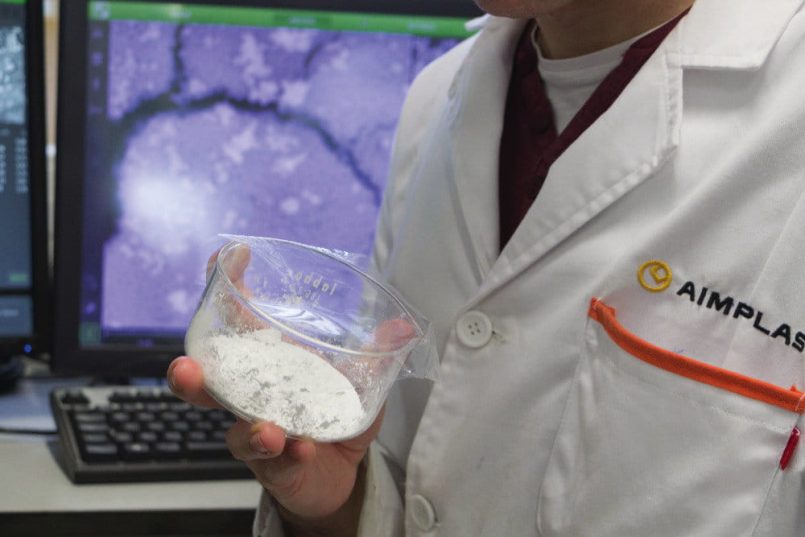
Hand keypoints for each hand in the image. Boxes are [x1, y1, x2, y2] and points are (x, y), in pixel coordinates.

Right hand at [168, 245, 398, 535]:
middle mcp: (253, 398)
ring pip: (236, 432)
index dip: (226, 291)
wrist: (341, 473)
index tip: (229, 257)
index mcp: (267, 365)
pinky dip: (290, 455)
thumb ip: (376, 353)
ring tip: (267, 429)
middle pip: (208, 385)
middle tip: (186, 368)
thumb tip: (402, 325)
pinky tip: (302, 449)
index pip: (236, 324)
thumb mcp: (358, 381)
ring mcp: (259, 434)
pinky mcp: (275, 468)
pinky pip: (276, 463)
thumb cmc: (334, 416)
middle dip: (191, 377)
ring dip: (249, 430)